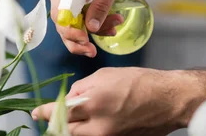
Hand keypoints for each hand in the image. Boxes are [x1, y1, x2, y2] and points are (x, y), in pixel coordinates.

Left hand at [32, 67, 202, 135]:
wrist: (170, 100)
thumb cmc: (140, 82)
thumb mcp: (105, 76)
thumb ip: (82, 88)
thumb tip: (69, 98)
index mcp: (92, 104)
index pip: (58, 112)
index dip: (43, 113)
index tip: (35, 113)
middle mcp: (98, 126)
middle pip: (66, 130)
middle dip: (58, 123)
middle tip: (56, 116)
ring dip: (75, 127)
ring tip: (79, 116)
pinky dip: (92, 130)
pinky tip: (98, 120)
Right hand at [47, 0, 135, 56]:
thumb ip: (102, 4)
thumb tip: (91, 28)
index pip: (60, 12)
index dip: (69, 29)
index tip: (85, 39)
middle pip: (62, 24)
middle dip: (80, 38)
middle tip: (93, 51)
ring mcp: (65, 1)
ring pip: (70, 29)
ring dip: (91, 35)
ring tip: (113, 29)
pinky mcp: (74, 9)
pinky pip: (79, 26)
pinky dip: (94, 30)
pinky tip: (110, 28)